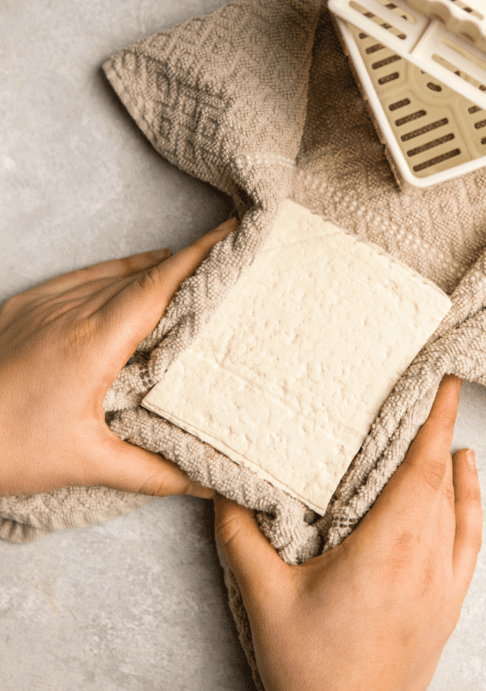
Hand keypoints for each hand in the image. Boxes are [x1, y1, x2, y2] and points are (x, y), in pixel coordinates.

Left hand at [0, 217, 236, 497]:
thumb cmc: (5, 448)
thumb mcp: (86, 464)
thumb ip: (153, 471)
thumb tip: (206, 482)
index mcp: (94, 341)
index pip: (158, 285)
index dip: (198, 256)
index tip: (232, 234)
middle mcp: (70, 312)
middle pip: (143, 273)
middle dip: (188, 261)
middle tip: (229, 255)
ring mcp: (43, 305)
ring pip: (113, 273)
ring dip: (155, 268)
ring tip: (193, 265)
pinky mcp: (22, 308)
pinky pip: (82, 278)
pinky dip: (116, 273)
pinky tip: (132, 276)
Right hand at [214, 375, 481, 690]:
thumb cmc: (310, 669)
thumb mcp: (265, 599)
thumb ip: (242, 539)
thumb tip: (225, 489)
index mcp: (388, 547)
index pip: (423, 467)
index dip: (438, 420)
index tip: (449, 383)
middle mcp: (426, 558)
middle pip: (440, 480)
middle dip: (438, 432)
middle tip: (432, 393)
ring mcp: (445, 582)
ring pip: (457, 506)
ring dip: (453, 464)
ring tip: (444, 428)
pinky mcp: (450, 603)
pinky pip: (471, 538)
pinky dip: (473, 502)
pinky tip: (468, 481)